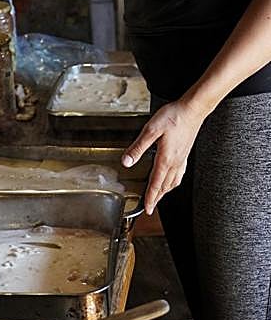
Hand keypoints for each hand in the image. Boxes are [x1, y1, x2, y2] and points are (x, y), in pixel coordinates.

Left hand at [121, 99, 205, 214]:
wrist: (192, 110)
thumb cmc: (173, 117)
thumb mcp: (150, 131)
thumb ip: (138, 148)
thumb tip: (126, 162)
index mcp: (165, 159)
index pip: (156, 184)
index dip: (151, 197)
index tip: (147, 208)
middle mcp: (175, 162)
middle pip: (165, 186)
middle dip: (157, 198)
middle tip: (151, 207)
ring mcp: (182, 158)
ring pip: (173, 181)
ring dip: (165, 191)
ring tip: (159, 196)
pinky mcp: (185, 153)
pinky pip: (179, 173)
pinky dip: (174, 181)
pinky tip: (172, 179)